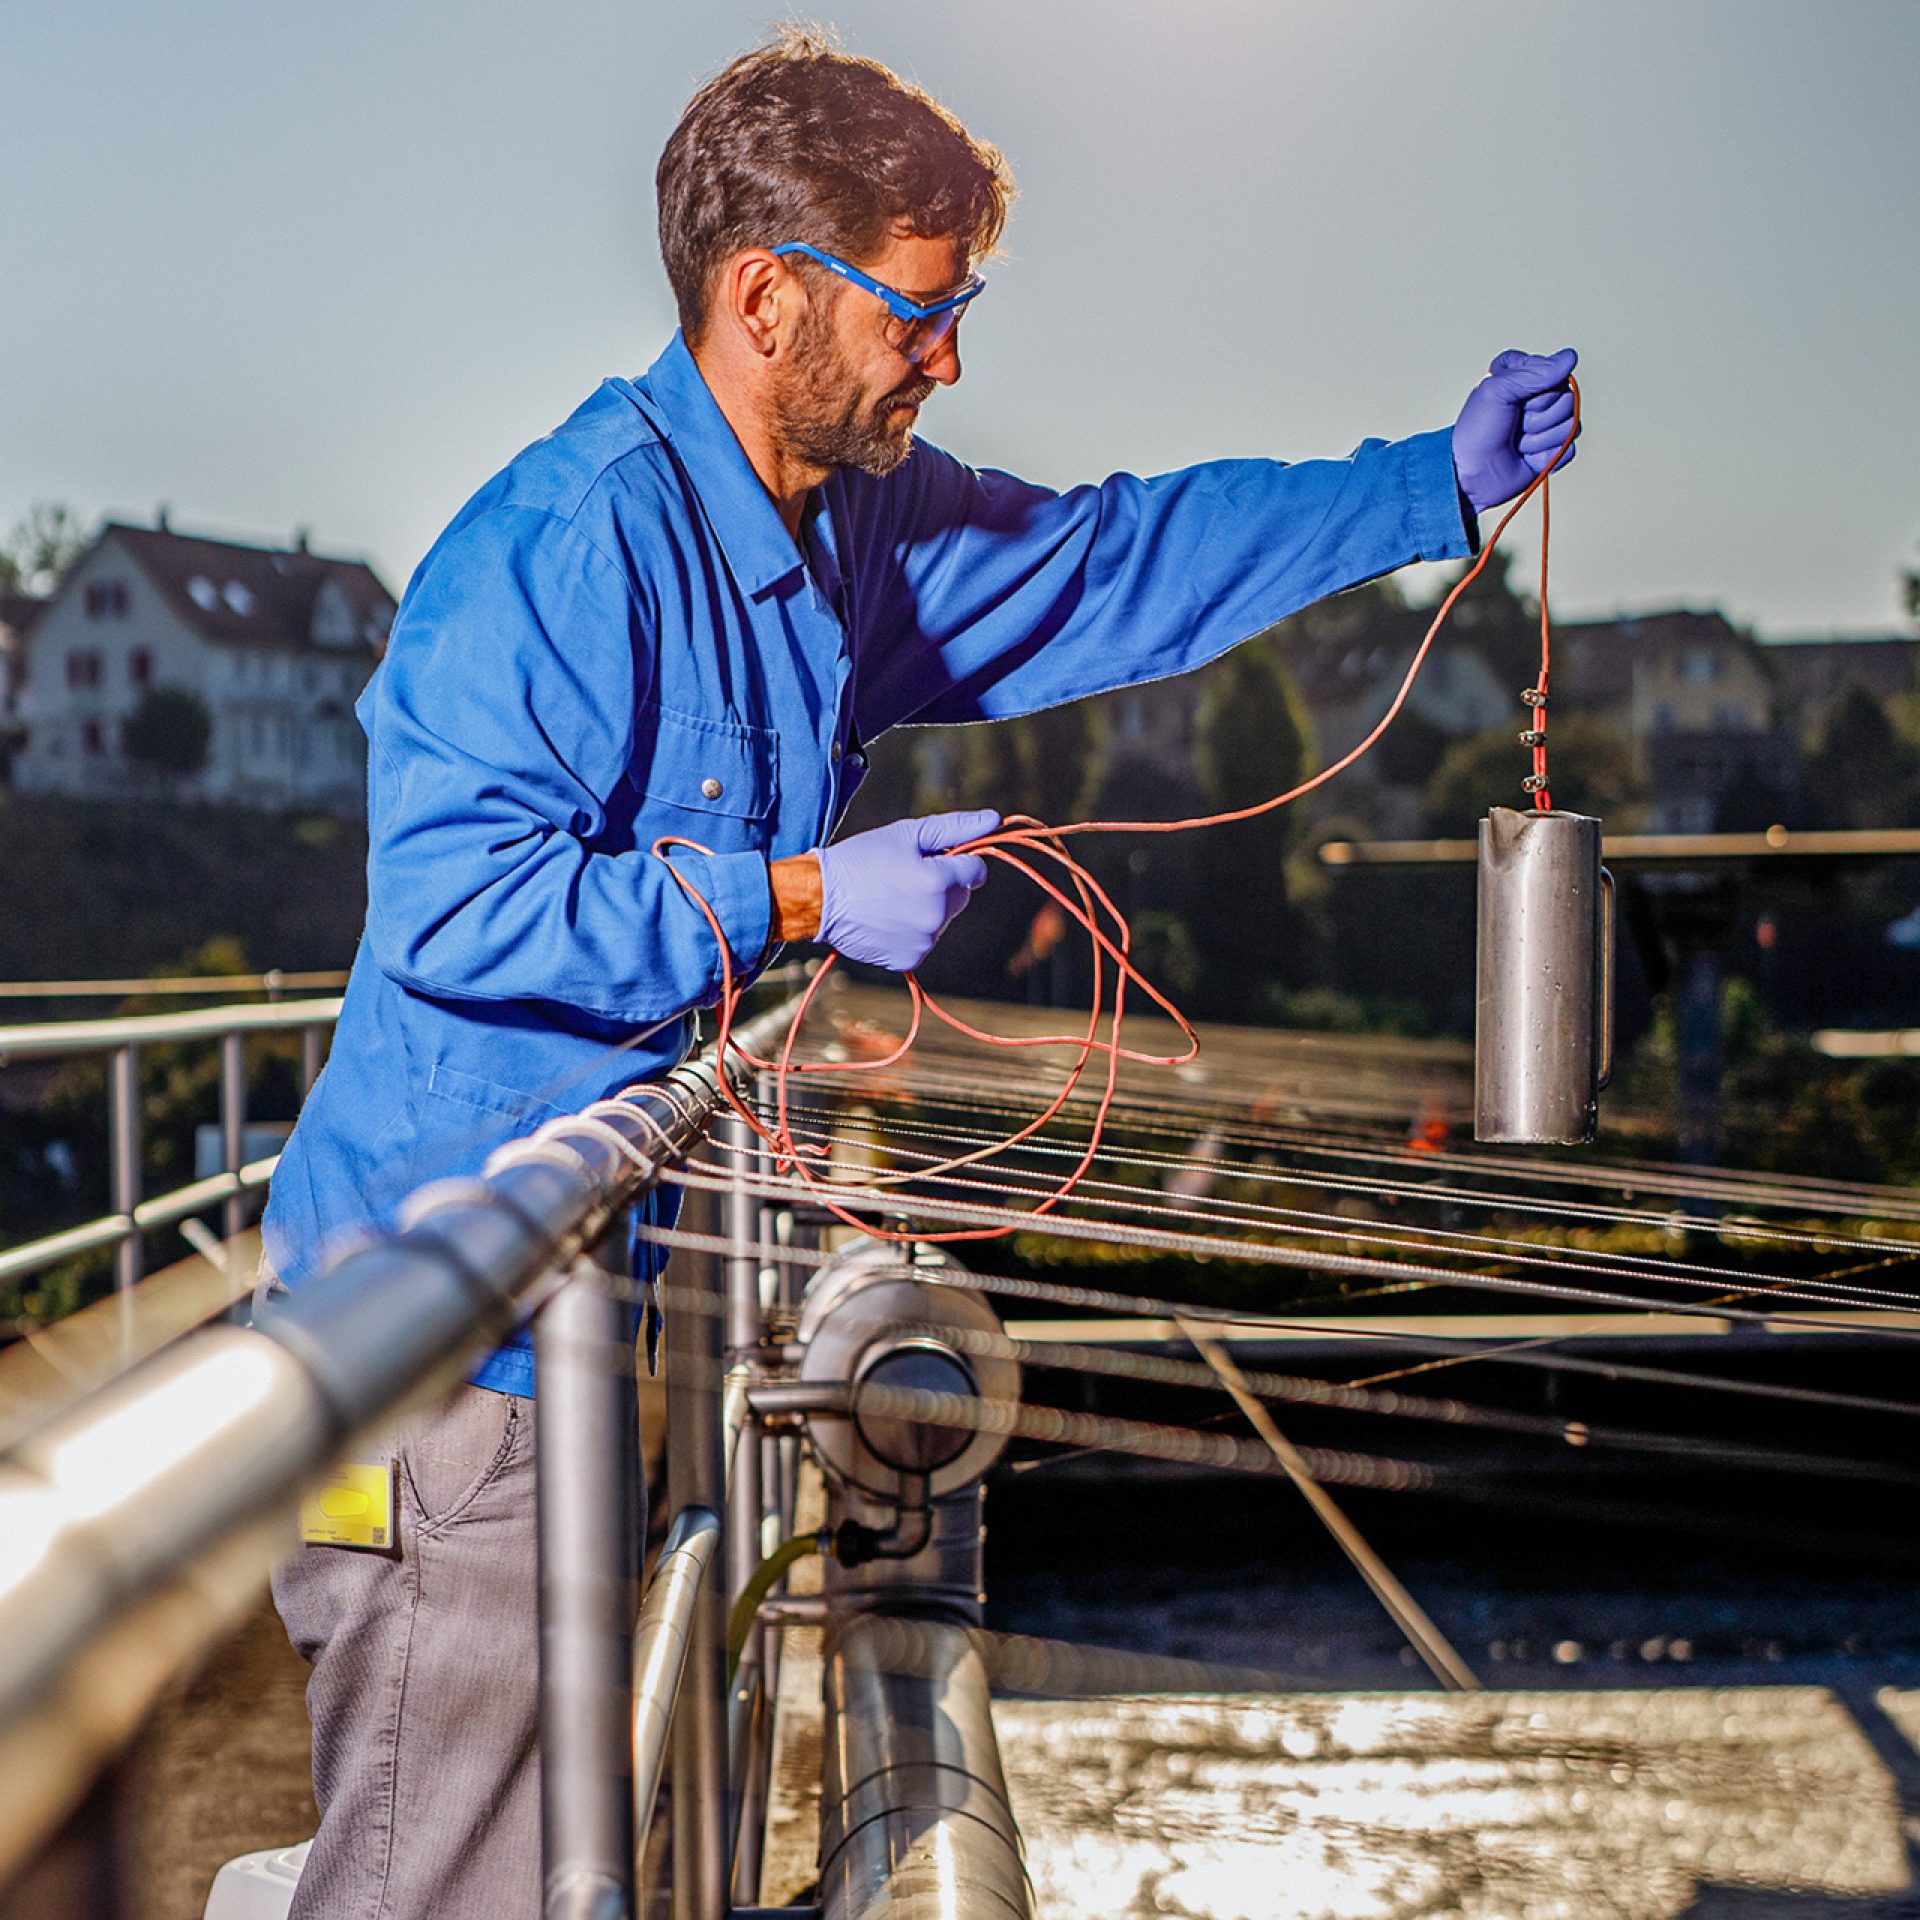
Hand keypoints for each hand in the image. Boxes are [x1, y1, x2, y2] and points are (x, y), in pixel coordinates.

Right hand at [814, 809, 999, 969]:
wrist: (821, 897)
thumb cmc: (862, 860)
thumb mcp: (907, 834)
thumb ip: (955, 827)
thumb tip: (994, 819)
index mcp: (939, 881)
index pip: (975, 871)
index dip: (958, 861)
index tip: (934, 859)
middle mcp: (936, 915)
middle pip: (960, 897)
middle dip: (942, 886)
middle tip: (906, 876)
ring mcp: (923, 941)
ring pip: (942, 920)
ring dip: (927, 909)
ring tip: (891, 898)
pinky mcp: (909, 959)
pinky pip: (924, 941)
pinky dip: (911, 931)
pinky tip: (887, 918)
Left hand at [1451, 347, 1580, 515]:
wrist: (1472, 474)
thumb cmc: (1477, 431)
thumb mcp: (1497, 391)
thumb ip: (1534, 372)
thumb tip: (1570, 358)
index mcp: (1526, 376)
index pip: (1555, 371)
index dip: (1535, 389)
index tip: (1511, 398)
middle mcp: (1541, 397)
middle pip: (1567, 399)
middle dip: (1538, 417)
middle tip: (1514, 425)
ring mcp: (1550, 424)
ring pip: (1570, 425)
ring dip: (1539, 439)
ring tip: (1517, 443)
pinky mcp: (1555, 449)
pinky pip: (1569, 448)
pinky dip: (1547, 456)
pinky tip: (1527, 458)